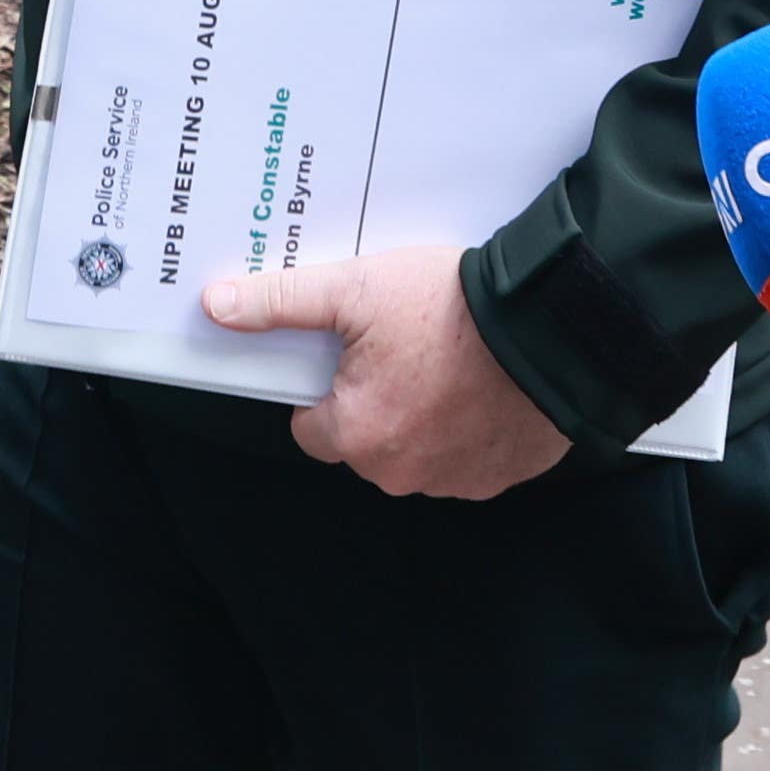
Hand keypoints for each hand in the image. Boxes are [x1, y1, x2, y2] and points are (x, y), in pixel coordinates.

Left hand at [203, 243, 572, 497]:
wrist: (550, 327)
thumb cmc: (453, 309)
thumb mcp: (357, 288)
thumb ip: (283, 302)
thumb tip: (219, 307)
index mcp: (356, 433)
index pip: (311, 424)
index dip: (329, 384)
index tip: (357, 350)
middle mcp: (399, 472)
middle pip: (364, 439)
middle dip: (378, 398)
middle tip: (407, 347)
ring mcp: (453, 481)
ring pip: (415, 451)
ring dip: (424, 415)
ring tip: (449, 361)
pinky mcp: (498, 476)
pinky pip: (464, 459)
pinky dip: (468, 428)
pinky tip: (481, 385)